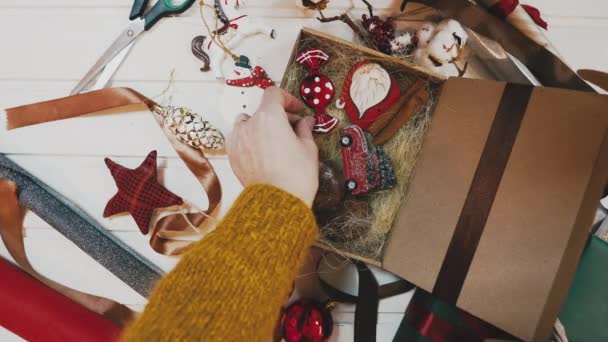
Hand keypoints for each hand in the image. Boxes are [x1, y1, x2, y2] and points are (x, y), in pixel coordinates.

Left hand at [226, 87, 318, 205]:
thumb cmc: (295, 176)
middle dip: (278, 116)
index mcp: (270, 117)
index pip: (274, 94)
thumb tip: (306, 122)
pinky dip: (249, 141)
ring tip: (273, 141)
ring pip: (246, 123)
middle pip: (262, 110)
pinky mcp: (232, 155)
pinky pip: (239, 140)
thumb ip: (304, 130)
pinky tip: (262, 153)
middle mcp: (250, 124)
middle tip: (292, 129)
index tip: (296, 110)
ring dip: (259, 126)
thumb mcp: (308, 148)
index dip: (287, 99)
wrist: (277, 202)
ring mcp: (237, 140)